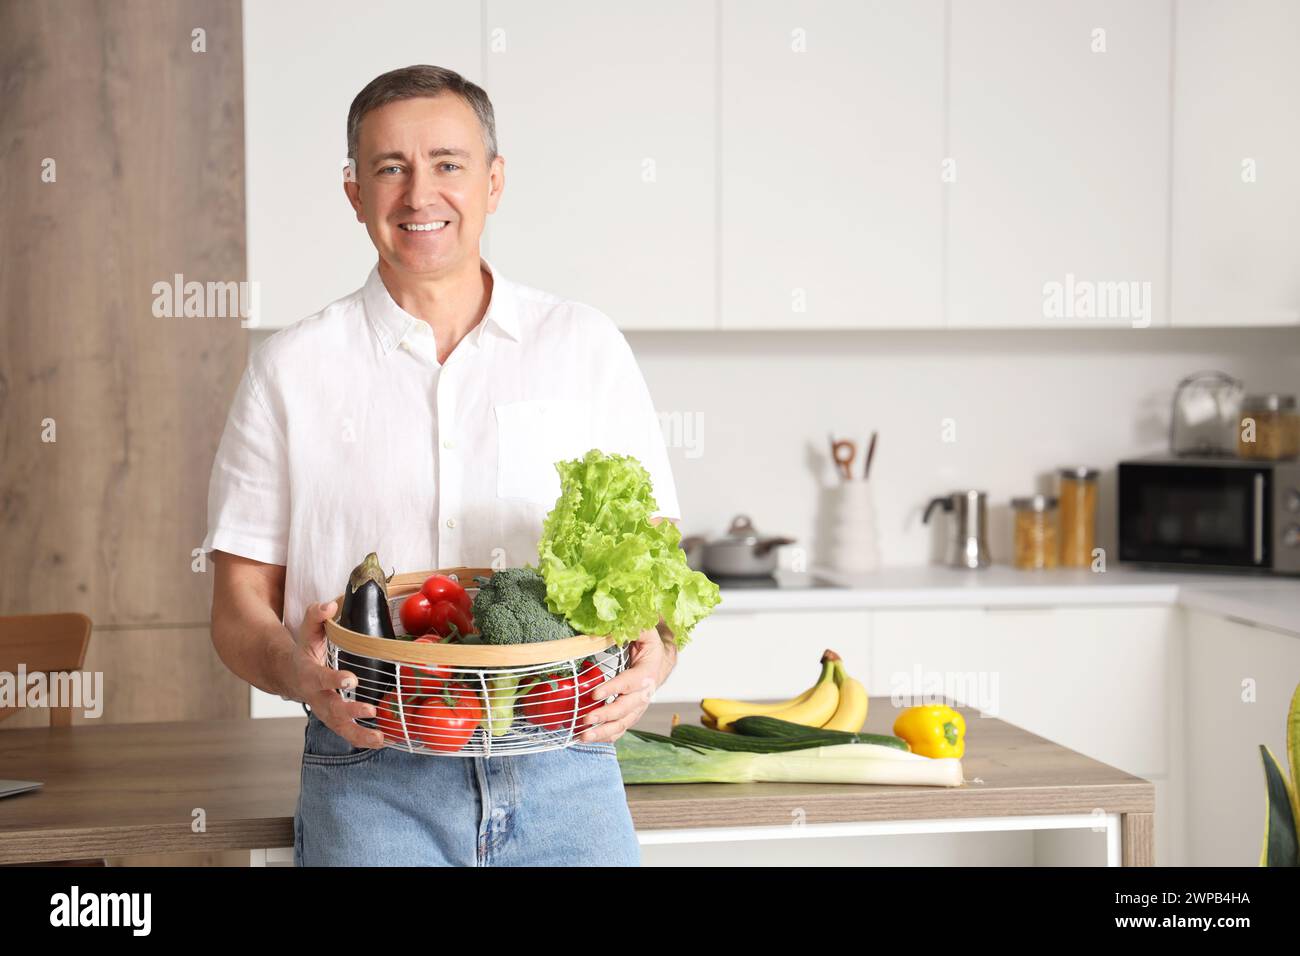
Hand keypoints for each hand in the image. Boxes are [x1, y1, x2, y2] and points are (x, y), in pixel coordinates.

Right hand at [290, 600, 384, 748]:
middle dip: (350, 711)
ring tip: (380, 739)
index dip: (334, 679)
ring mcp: (324, 711)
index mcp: (309, 674)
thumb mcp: (307, 631)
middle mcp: (316, 697)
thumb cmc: (304, 651)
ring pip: (339, 727)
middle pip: (331, 709)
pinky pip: (346, 733)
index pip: (320, 678)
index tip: (350, 680)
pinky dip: (362, 740)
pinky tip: (382, 740)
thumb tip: (330, 604)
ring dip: (359, 734)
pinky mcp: (334, 720)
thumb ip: (316, 616)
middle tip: (370, 710)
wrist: (289, 675)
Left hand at [576, 627, 669, 742]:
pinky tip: (590, 739)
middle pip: (627, 708)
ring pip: (623, 723)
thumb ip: (635, 627)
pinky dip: (606, 736)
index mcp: (647, 671)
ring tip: (583, 737)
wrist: (659, 661)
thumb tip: (615, 622)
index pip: (631, 681)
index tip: (594, 694)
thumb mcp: (645, 630)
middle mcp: (645, 693)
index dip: (614, 688)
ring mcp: (638, 706)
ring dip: (604, 732)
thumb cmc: (648, 644)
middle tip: (586, 720)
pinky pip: (620, 728)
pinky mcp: (631, 714)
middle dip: (606, 715)